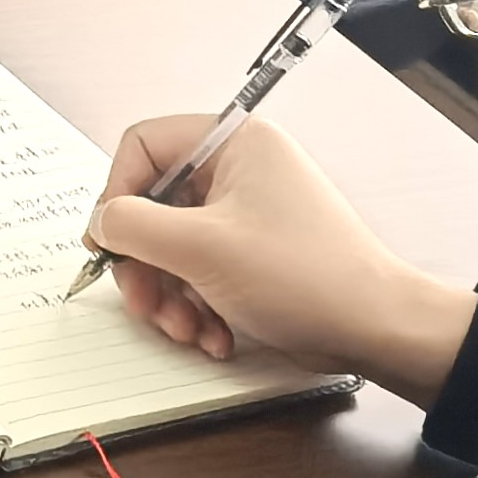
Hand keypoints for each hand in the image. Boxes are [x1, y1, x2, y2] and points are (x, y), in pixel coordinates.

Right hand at [84, 114, 477, 401]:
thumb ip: (131, 225)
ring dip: (169, 294)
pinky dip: (196, 305)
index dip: (117, 193)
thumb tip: (101, 222)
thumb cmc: (302, 276)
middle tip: (144, 304)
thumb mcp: (198, 247)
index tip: (111, 242)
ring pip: (172, 245)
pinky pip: (199, 270)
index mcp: (233, 142)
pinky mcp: (254, 253)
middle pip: (153, 205)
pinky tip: (213, 334)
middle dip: (145, 264)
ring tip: (186, 330)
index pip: (143, 146)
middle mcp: (240, 169)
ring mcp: (247, 213)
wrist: (375, 329)